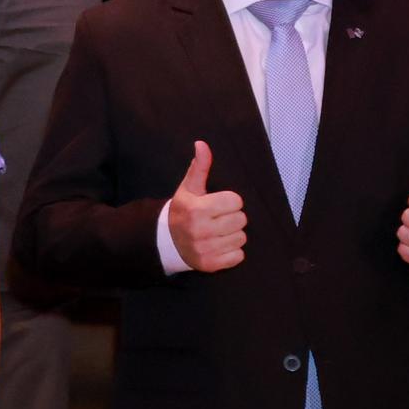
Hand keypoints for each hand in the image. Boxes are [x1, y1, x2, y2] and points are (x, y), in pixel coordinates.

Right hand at [162, 138, 245, 269]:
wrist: (167, 241)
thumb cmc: (183, 210)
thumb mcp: (189, 188)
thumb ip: (199, 167)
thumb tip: (202, 144)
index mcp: (197, 209)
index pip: (236, 201)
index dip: (228, 201)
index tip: (216, 205)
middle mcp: (200, 230)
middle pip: (241, 220)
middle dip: (232, 218)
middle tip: (217, 219)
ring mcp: (205, 249)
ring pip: (241, 238)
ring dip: (232, 235)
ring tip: (218, 233)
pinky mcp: (211, 264)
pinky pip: (238, 256)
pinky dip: (232, 252)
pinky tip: (219, 246)